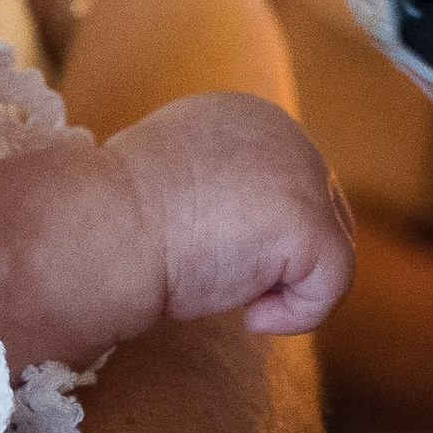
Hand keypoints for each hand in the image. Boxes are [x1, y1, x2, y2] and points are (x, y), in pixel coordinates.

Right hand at [0, 91, 354, 365]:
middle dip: (282, 261)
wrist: (99, 231)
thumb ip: (218, 187)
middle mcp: (282, 129)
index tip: (203, 255)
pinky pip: (333, 283)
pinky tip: (250, 316)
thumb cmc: (116, 223)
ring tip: (233, 297)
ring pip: (330, 252)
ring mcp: (300, 170)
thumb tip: (248, 231)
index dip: (257, 237)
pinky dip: (298, 314)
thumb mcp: (174, 185)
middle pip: (323, 213)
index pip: (288, 184)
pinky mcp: (308, 218)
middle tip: (223, 282)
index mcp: (244, 115)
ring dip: (286, 288)